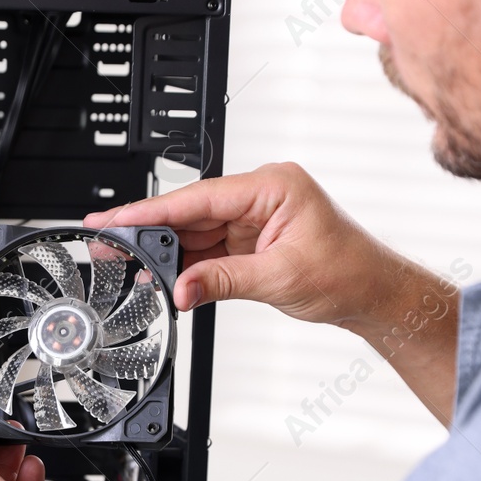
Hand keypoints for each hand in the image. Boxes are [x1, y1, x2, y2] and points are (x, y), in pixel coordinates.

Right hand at [86, 162, 403, 319]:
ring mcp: (254, 218)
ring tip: (126, 264)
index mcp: (273, 185)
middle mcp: (260, 195)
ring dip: (163, 251)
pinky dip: (184, 263)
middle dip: (148, 231)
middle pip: (190, 211)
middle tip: (106, 243)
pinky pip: (207, 248)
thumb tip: (180, 288)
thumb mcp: (280, 278)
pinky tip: (161, 274)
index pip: (199, 197)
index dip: (152, 211)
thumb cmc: (349, 273)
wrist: (375, 295)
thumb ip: (223, 281)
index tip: (116, 220)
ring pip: (194, 231)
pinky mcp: (250, 239)